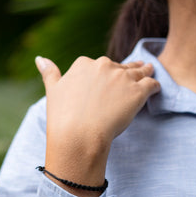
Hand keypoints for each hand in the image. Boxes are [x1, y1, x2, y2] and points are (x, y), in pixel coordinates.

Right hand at [34, 54, 159, 196]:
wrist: (78, 137)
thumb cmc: (63, 118)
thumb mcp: (53, 91)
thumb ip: (50, 73)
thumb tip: (40, 59)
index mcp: (84, 64)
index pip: (100, 65)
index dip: (106, 74)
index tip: (109, 83)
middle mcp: (104, 66)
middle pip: (120, 67)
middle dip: (126, 72)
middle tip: (133, 77)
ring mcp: (122, 78)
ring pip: (139, 71)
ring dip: (145, 72)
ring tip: (149, 73)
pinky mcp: (137, 92)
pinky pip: (151, 84)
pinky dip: (155, 86)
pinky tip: (156, 89)